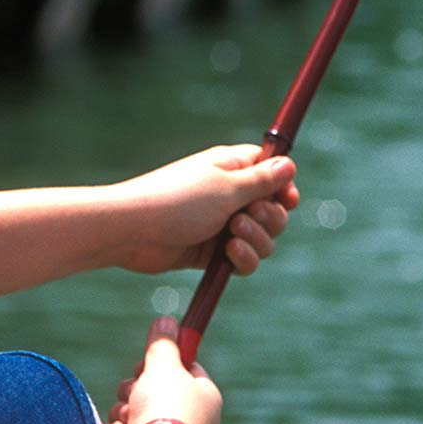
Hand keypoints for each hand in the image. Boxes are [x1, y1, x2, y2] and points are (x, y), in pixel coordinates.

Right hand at [105, 316, 220, 423]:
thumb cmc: (164, 409)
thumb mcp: (164, 366)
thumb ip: (164, 344)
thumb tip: (167, 322)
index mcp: (207, 400)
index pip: (188, 370)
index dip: (166, 361)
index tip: (148, 358)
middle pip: (159, 392)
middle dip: (137, 387)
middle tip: (133, 387)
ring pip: (139, 412)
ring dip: (126, 408)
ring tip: (127, 414)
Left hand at [110, 145, 300, 275]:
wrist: (133, 231)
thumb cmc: (177, 201)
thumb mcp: (226, 187)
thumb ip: (261, 181)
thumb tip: (289, 164)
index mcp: (232, 168)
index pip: (273, 172)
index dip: (284, 187)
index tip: (287, 199)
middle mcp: (230, 195)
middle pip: (274, 209)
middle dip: (270, 218)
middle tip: (244, 218)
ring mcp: (222, 224)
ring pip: (262, 238)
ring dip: (256, 240)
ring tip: (231, 237)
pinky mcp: (212, 252)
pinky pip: (244, 259)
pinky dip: (243, 259)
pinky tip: (228, 255)